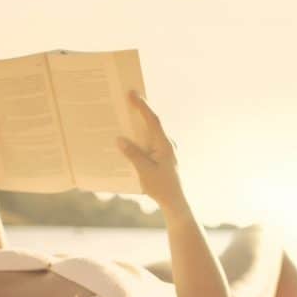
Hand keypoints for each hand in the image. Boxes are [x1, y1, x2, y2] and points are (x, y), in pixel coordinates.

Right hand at [117, 91, 184, 207]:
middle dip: (139, 110)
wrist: (176, 203)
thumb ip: (132, 154)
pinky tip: (128, 141)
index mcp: (164, 144)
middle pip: (151, 123)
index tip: (132, 93)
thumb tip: (120, 139)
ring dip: (138, 125)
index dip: (142, 105)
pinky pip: (149, 143)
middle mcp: (167, 144)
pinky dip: (139, 139)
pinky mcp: (162, 157)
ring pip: (150, 133)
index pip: (152, 120)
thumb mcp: (144, 171)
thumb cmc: (162, 188)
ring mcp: (165, 150)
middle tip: (126, 98)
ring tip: (124, 115)